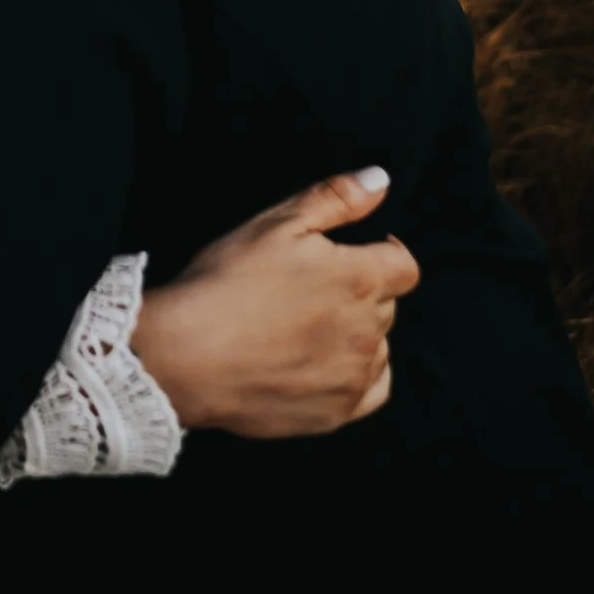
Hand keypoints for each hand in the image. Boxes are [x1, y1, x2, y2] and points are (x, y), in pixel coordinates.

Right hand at [129, 170, 419, 438]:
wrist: (188, 357)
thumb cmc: (228, 281)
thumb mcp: (276, 223)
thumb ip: (336, 199)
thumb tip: (381, 180)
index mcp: (359, 279)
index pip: (405, 266)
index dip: (384, 254)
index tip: (355, 252)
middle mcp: (368, 331)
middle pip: (387, 306)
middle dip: (362, 292)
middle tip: (311, 286)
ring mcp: (354, 377)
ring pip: (379, 348)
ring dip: (358, 334)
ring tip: (307, 326)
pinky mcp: (336, 414)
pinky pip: (370, 391)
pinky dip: (357, 376)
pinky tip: (323, 364)